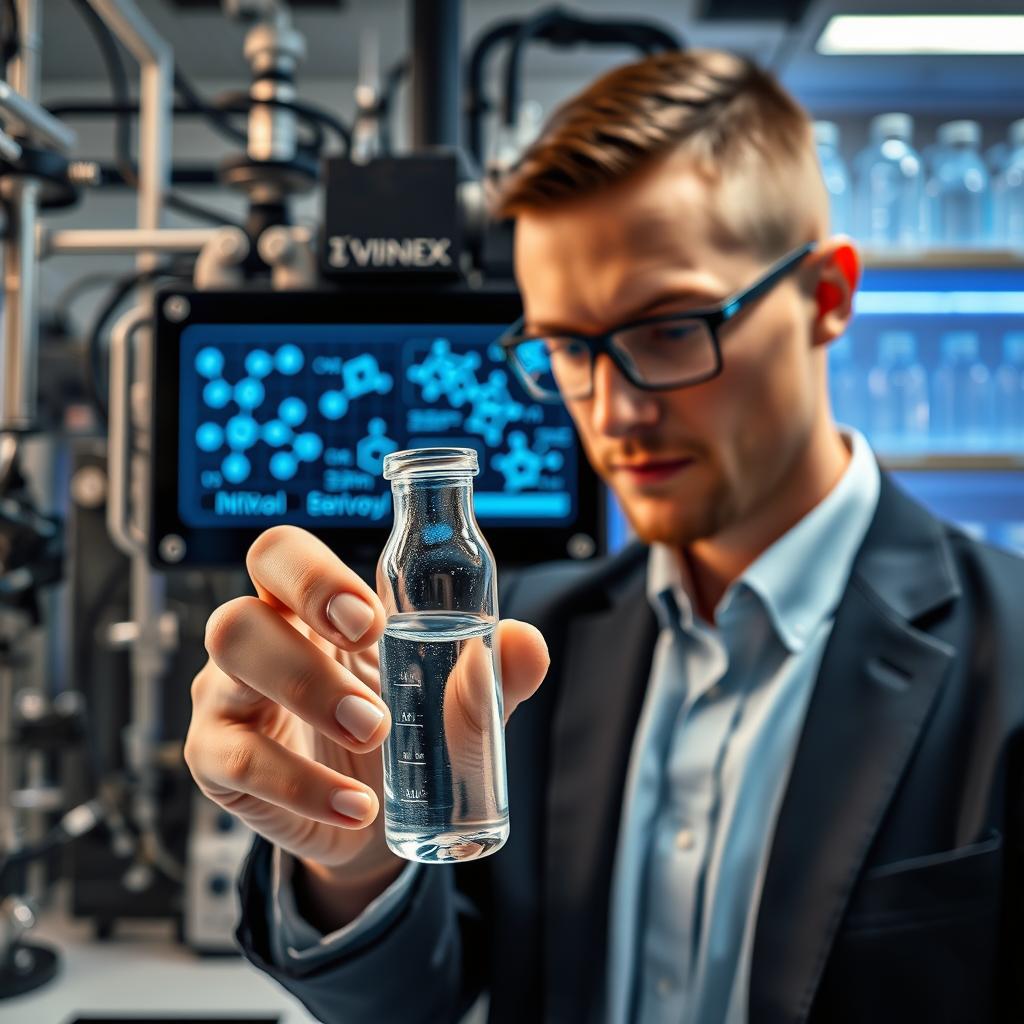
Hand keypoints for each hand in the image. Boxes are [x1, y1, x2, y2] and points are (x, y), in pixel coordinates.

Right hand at [184, 525, 549, 885]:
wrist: (368, 813)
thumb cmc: (401, 725)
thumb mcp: (450, 697)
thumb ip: (490, 671)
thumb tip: (527, 645)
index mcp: (308, 604)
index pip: (281, 555)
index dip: (313, 576)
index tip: (371, 619)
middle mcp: (258, 639)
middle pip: (237, 616)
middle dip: (305, 654)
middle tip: (374, 700)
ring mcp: (227, 698)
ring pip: (226, 674)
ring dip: (306, 703)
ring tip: (373, 736)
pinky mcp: (216, 759)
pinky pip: (237, 762)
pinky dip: (301, 787)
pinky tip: (356, 806)